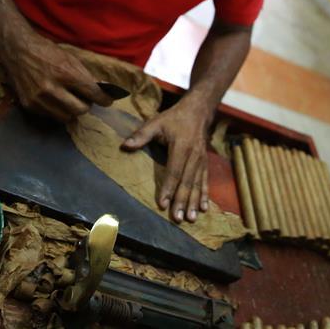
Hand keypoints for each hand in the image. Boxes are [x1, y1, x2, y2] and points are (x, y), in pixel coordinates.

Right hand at [0, 32, 111, 120]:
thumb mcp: (70, 58)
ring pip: (66, 117)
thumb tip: (103, 90)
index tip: (107, 101)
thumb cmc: (47, 51)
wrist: (18, 50)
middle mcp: (52, 88)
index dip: (103, 99)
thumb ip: (86, 76)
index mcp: (65, 73)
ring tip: (69, 99)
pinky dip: (56, 109)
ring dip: (71, 110)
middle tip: (85, 99)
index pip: (92, 93)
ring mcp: (39, 99)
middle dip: (86, 105)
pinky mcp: (29, 105)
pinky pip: (51, 115)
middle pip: (80, 110)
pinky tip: (54, 99)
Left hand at [120, 98, 211, 222]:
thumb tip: (124, 146)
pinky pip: (205, 181)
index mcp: (181, 146)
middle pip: (187, 181)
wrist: (198, 111)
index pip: (174, 171)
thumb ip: (141, 135)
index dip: (168, 188)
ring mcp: (201, 160)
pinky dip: (205, 195)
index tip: (163, 204)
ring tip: (190, 218)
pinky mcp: (205, 162)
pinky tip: (203, 208)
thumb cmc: (173, 118)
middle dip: (182, 201)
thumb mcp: (156, 123)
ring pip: (197, 184)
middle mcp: (193, 155)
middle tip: (177, 218)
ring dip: (193, 202)